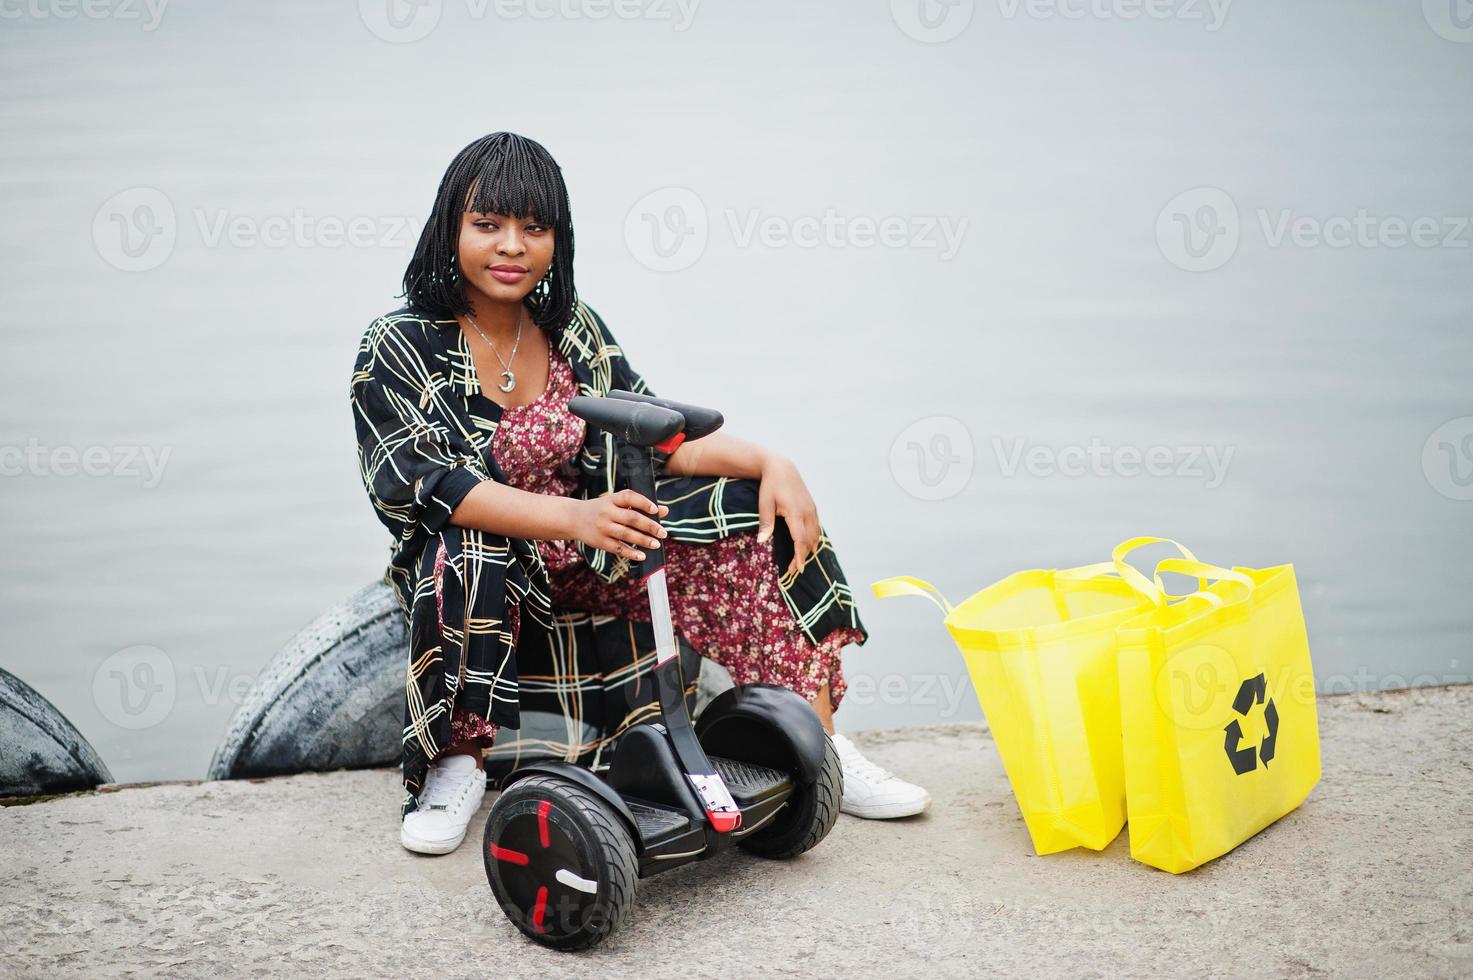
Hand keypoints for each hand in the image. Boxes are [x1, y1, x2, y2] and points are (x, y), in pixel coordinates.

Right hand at [569, 489, 668, 561]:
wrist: (573, 518)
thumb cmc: (602, 509)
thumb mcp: (616, 503)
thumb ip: (639, 505)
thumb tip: (664, 510)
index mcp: (612, 499)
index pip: (629, 497)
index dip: (643, 502)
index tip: (656, 509)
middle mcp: (607, 512)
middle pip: (631, 518)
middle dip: (650, 526)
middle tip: (663, 533)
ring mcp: (603, 527)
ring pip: (626, 534)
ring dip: (643, 540)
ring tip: (656, 544)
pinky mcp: (600, 541)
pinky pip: (617, 548)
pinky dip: (631, 553)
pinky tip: (642, 556)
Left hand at [756, 454, 819, 576]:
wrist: (782, 468)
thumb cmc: (770, 486)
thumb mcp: (765, 504)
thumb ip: (766, 523)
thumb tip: (761, 542)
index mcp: (795, 512)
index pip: (800, 540)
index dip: (799, 556)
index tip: (796, 569)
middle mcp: (807, 512)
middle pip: (809, 541)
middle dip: (803, 557)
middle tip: (793, 570)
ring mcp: (812, 510)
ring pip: (815, 535)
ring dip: (809, 550)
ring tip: (799, 562)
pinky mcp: (812, 508)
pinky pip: (816, 528)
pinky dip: (813, 540)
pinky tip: (807, 547)